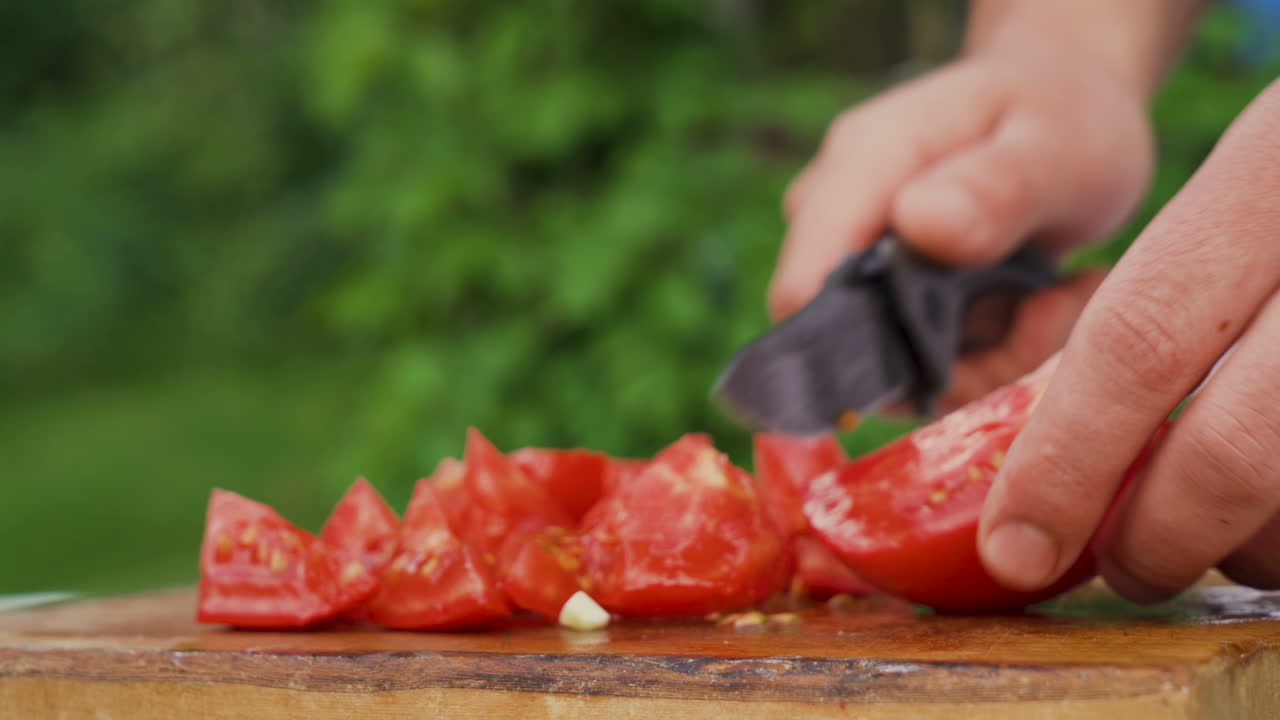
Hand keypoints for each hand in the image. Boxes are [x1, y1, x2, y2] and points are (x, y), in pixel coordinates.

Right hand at [769, 29, 1160, 413]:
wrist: (1066, 104)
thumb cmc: (1063, 118)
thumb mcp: (1058, 148)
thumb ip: (997, 186)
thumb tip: (919, 223)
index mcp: (860, 164)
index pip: (803, 289)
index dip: (861, 353)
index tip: (970, 354)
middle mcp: (836, 213)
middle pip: (851, 342)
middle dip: (956, 357)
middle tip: (1050, 309)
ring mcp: (853, 255)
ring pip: (893, 362)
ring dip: (986, 356)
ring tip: (1057, 297)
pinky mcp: (879, 292)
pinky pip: (918, 360)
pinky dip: (987, 352)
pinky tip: (1041, 301)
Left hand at [979, 79, 1279, 601]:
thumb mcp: (1247, 184)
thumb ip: (1157, 297)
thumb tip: (1033, 440)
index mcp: (1270, 172)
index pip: (1137, 340)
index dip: (1064, 462)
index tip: (1013, 547)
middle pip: (1231, 452)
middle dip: (1155, 541)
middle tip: (1124, 569)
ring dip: (1246, 551)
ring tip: (1220, 539)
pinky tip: (1276, 520)